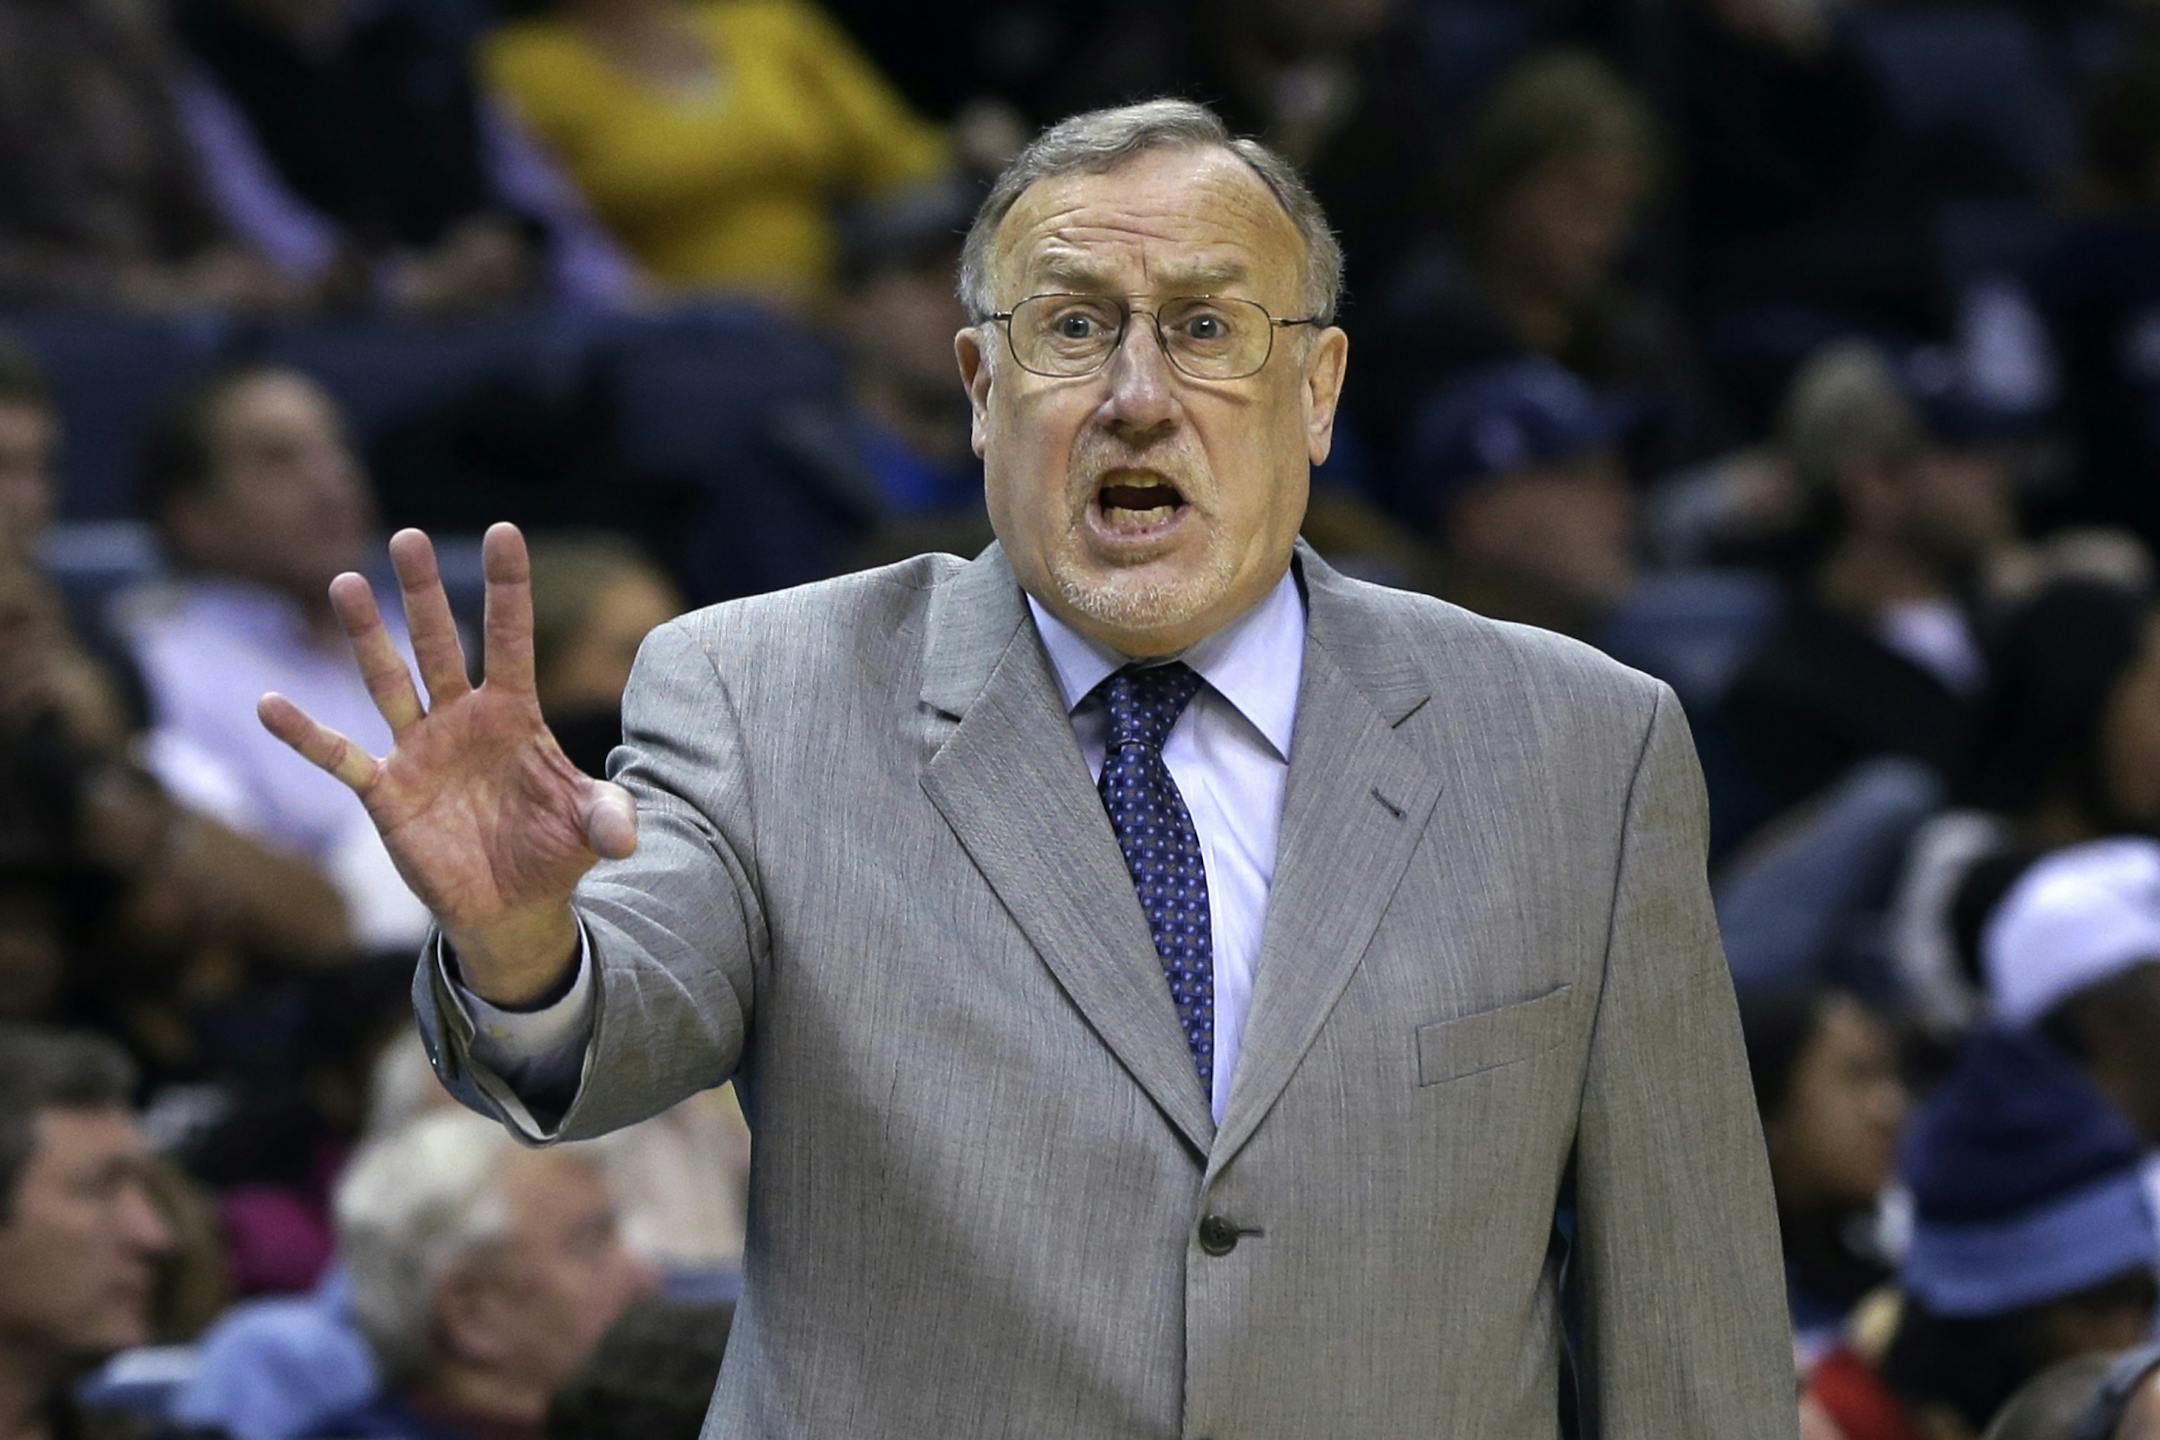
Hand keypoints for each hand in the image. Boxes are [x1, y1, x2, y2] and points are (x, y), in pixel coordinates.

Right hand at [258, 524, 635, 1000]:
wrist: (514, 907)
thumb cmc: (553, 850)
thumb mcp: (592, 828)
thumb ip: (610, 817)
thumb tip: (625, 836)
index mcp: (513, 715)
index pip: (510, 639)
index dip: (508, 589)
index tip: (505, 531)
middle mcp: (461, 721)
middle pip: (440, 645)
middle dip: (425, 594)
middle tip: (408, 537)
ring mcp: (419, 752)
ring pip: (388, 681)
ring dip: (368, 636)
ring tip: (347, 581)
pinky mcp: (387, 793)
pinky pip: (340, 757)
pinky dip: (305, 734)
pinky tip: (269, 702)